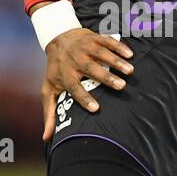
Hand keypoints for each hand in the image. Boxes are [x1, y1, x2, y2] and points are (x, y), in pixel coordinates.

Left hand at [40, 27, 134, 141]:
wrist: (57, 38)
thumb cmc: (56, 69)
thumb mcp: (49, 89)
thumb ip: (49, 112)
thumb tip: (46, 137)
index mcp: (65, 74)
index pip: (74, 87)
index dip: (83, 98)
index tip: (96, 109)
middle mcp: (75, 60)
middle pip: (91, 69)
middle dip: (106, 77)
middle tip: (121, 86)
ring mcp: (85, 47)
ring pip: (102, 54)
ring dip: (116, 61)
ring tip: (130, 71)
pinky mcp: (93, 38)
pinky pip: (107, 41)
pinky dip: (118, 47)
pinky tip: (130, 55)